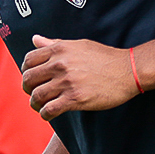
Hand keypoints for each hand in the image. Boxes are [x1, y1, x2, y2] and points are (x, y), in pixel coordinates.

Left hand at [21, 35, 138, 120]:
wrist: (128, 70)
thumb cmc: (105, 57)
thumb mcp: (79, 45)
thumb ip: (54, 44)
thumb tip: (35, 39)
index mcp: (59, 49)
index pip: (29, 60)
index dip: (26, 70)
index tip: (31, 78)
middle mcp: (60, 64)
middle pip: (29, 79)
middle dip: (28, 88)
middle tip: (33, 94)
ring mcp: (67, 82)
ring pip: (37, 96)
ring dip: (35, 104)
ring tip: (40, 106)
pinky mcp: (75, 98)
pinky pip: (49, 110)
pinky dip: (45, 114)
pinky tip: (49, 115)